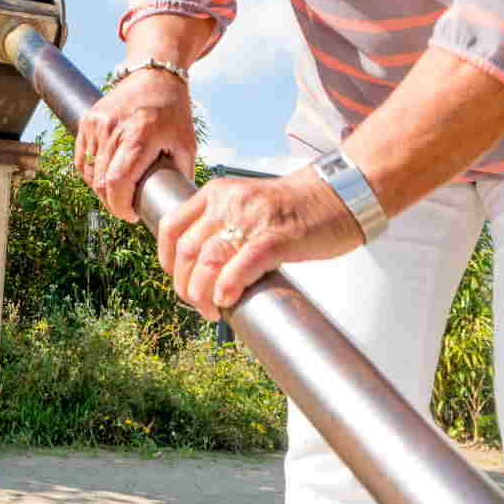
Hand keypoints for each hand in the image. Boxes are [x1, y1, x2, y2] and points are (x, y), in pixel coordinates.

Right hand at [73, 67, 195, 221]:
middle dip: (112, 202)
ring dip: (100, 189)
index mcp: (139, 137)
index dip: (120, 206)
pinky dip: (90, 173)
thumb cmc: (173, 111)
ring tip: (117, 192)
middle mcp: (114, 130)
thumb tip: (179, 204)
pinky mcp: (87, 120)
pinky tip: (104, 176)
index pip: (117, 182)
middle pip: (100, 182)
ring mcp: (97, 124)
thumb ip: (181, 174)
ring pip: (88, 172)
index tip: (131, 215)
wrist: (155, 76)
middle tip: (126, 207)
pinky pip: (81, 157)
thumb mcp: (186, 143)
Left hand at [158, 170, 366, 320]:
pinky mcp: (276, 237)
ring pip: (207, 261)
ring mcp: (251, 219)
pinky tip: (227, 300)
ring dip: (202, 294)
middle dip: (184, 285)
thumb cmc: (294, 208)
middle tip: (197, 304)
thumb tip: (202, 269)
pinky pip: (240, 265)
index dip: (166, 260)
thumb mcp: (245, 205)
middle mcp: (227, 202)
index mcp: (215, 192)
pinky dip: (227, 287)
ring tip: (212, 311)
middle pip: (186, 250)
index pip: (170, 226)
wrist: (338, 196)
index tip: (177, 279)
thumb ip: (221, 225)